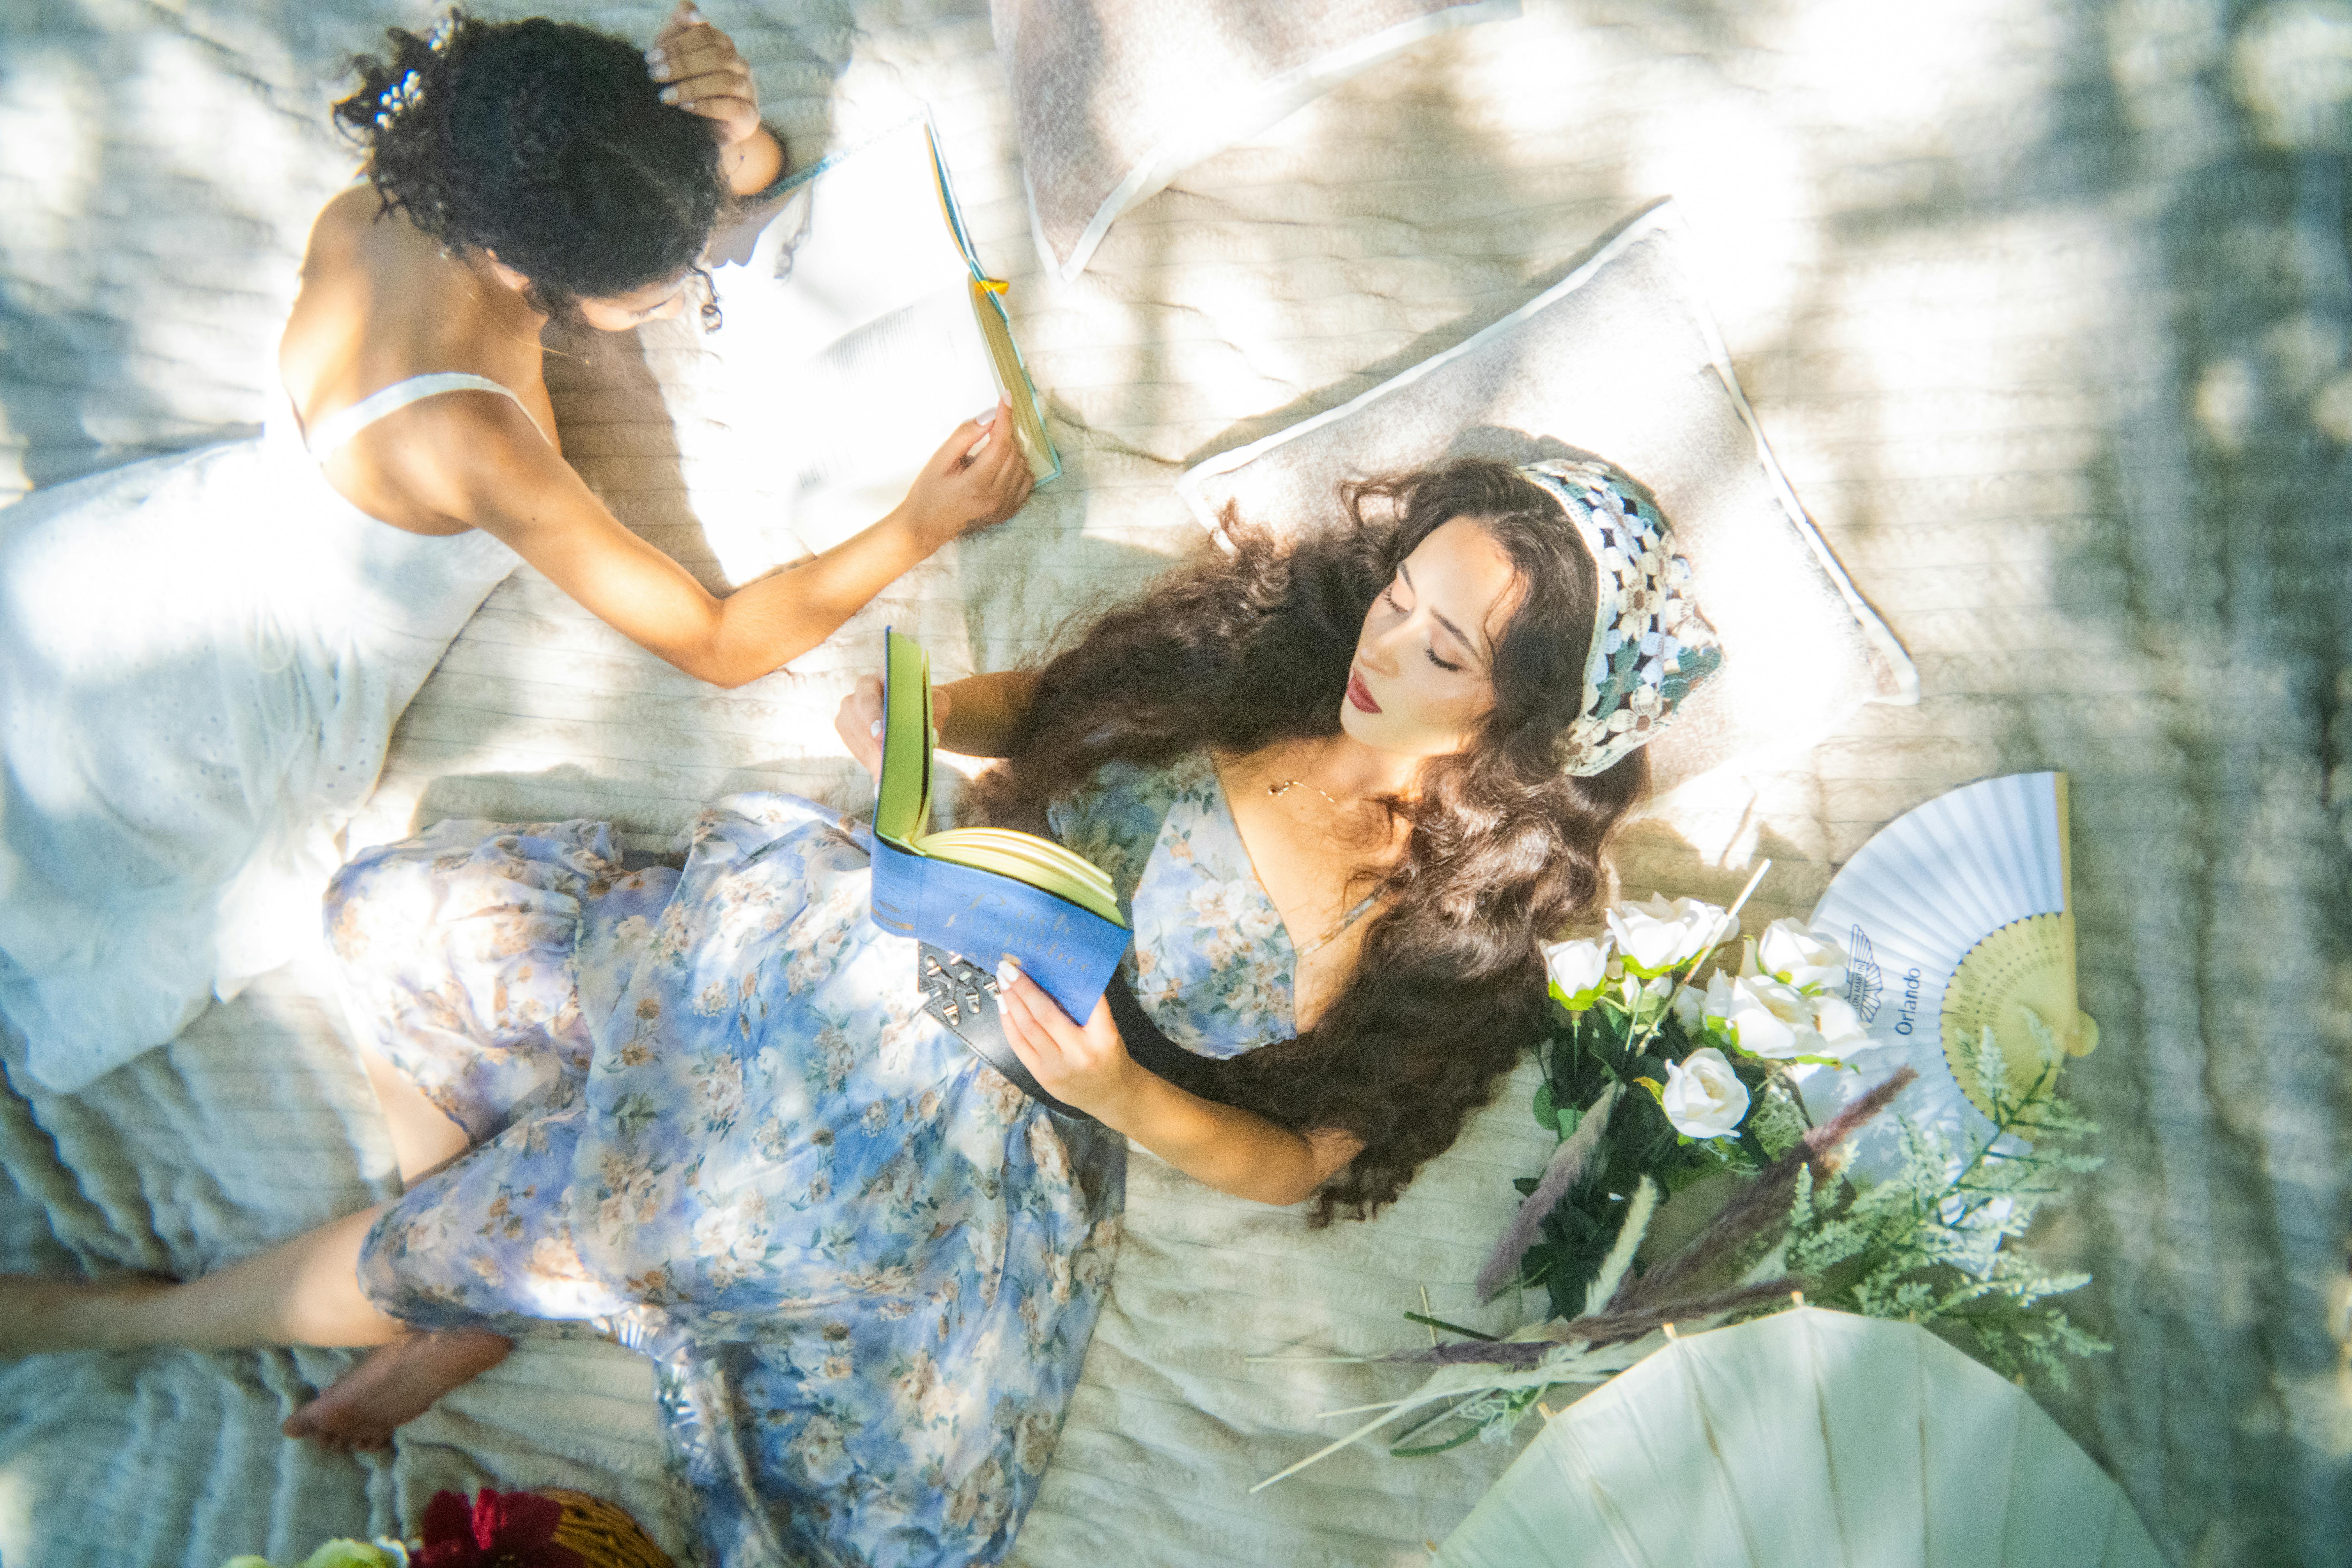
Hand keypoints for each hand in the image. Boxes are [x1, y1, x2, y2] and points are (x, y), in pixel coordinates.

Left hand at [646, 2, 759, 149]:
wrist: (698, 133)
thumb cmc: (682, 89)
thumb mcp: (674, 57)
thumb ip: (680, 28)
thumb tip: (699, 16)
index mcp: (723, 46)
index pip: (707, 35)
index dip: (678, 44)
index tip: (651, 58)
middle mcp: (740, 65)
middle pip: (718, 55)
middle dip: (683, 64)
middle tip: (655, 75)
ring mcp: (748, 90)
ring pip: (726, 80)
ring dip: (692, 86)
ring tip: (666, 95)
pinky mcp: (750, 116)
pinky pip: (734, 107)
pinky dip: (707, 106)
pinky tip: (686, 107)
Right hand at [834, 674, 950, 782]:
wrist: (914, 709)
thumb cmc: (926, 702)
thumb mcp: (937, 704)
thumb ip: (936, 716)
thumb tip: (932, 739)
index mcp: (879, 677)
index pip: (870, 697)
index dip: (873, 716)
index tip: (879, 735)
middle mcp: (859, 692)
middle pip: (860, 722)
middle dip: (874, 747)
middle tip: (888, 768)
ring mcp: (849, 712)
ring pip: (857, 740)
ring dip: (873, 759)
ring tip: (888, 778)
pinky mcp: (847, 730)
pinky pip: (857, 751)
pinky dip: (871, 763)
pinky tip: (883, 775)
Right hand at [898, 399, 1033, 548]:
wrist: (926, 526)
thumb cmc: (929, 492)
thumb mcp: (940, 459)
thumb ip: (965, 435)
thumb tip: (990, 416)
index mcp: (976, 484)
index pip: (1001, 443)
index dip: (1005, 418)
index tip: (1005, 399)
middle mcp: (995, 498)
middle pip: (1013, 453)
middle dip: (1003, 434)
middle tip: (987, 431)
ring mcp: (1004, 508)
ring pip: (1022, 466)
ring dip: (1010, 452)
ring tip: (987, 453)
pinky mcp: (1008, 513)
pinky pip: (1026, 483)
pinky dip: (1018, 469)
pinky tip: (1000, 467)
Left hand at [995, 962, 1139, 1119]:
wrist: (1111, 1095)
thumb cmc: (1109, 1056)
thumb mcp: (1108, 1030)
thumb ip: (1088, 1008)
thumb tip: (1057, 978)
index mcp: (1103, 1036)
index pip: (1085, 1000)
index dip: (1064, 980)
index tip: (1043, 961)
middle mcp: (1079, 1053)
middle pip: (1045, 1014)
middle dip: (1023, 988)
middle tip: (1009, 967)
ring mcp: (1057, 1067)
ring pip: (1028, 1029)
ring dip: (1012, 1002)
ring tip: (1002, 981)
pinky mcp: (1042, 1077)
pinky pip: (1019, 1046)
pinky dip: (1009, 1024)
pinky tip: (1003, 1006)